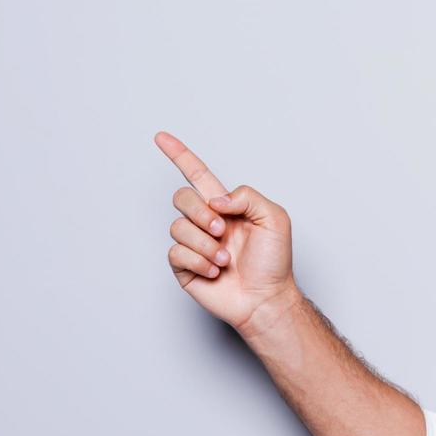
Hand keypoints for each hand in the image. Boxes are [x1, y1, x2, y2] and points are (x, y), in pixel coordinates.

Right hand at [154, 130, 299, 333]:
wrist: (266, 298)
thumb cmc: (274, 262)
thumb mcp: (274, 218)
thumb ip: (246, 196)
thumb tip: (215, 200)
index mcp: (226, 206)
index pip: (197, 174)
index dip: (179, 155)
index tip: (161, 137)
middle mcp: (206, 221)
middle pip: (182, 197)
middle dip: (200, 213)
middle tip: (222, 231)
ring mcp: (193, 244)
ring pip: (178, 227)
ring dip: (205, 244)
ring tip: (225, 259)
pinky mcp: (184, 267)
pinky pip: (176, 253)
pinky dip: (199, 261)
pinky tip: (215, 271)